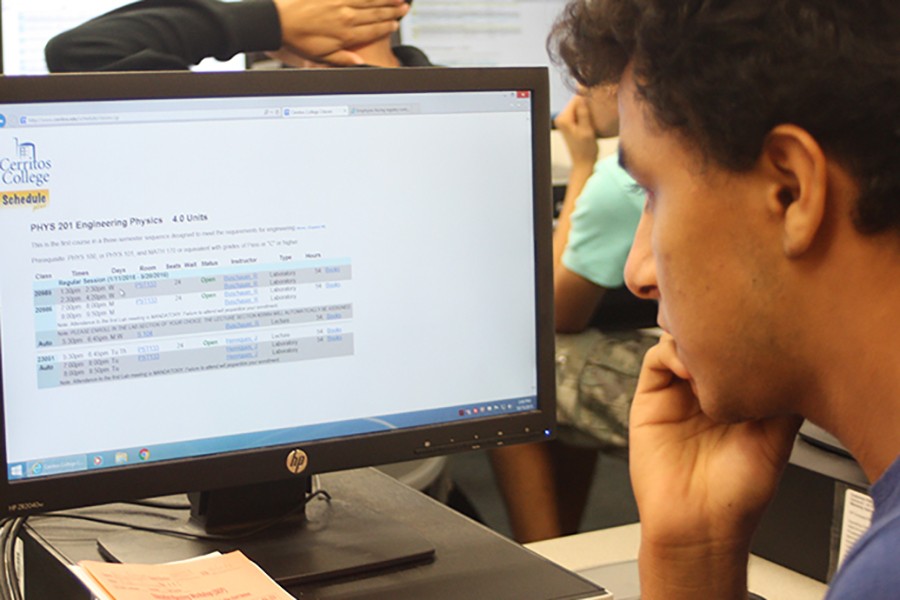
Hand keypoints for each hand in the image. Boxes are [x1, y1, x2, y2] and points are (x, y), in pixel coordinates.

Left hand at [273, 0, 408, 65]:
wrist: (277, 20)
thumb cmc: (297, 39)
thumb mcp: (321, 57)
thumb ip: (343, 59)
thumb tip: (361, 64)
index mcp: (346, 35)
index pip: (373, 31)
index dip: (386, 27)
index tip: (395, 25)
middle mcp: (346, 16)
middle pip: (376, 13)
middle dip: (392, 10)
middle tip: (403, 7)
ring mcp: (339, 1)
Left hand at [554, 95, 598, 172]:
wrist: (583, 163)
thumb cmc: (586, 150)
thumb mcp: (587, 129)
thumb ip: (583, 112)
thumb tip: (582, 96)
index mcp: (563, 119)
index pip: (576, 99)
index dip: (587, 99)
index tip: (596, 104)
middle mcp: (561, 118)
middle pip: (577, 103)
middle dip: (587, 105)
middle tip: (596, 114)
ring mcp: (564, 121)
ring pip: (579, 107)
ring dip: (587, 110)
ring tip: (594, 120)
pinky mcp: (569, 124)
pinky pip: (579, 113)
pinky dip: (586, 115)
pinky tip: (590, 122)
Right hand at [629, 334, 801, 598]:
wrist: (700, 523)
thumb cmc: (738, 493)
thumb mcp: (777, 438)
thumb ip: (782, 397)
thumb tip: (793, 356)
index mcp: (738, 395)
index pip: (738, 348)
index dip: (746, 333)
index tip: (758, 330)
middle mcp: (706, 390)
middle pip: (707, 339)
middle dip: (718, 328)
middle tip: (732, 331)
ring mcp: (677, 393)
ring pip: (680, 342)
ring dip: (693, 339)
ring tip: (711, 356)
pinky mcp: (650, 399)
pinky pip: (655, 361)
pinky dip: (670, 353)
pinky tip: (690, 369)